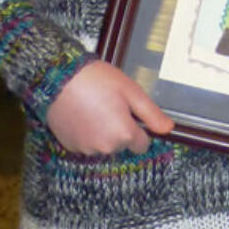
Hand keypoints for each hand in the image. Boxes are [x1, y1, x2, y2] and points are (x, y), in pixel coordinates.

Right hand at [46, 59, 174, 154]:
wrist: (59, 79)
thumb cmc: (97, 81)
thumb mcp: (131, 91)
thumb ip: (151, 113)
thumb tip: (168, 128)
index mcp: (124, 135)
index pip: (142, 145)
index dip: (138, 128)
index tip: (129, 112)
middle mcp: (106, 148)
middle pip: (122, 145)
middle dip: (120, 129)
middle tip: (110, 104)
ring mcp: (86, 150)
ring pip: (103, 145)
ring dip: (103, 132)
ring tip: (94, 107)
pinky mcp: (70, 147)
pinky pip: (86, 144)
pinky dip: (86, 134)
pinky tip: (82, 114)